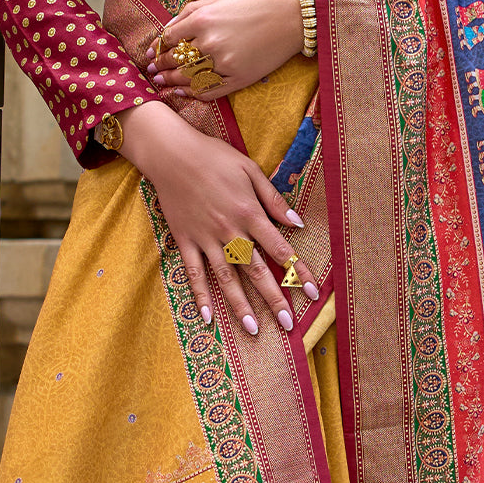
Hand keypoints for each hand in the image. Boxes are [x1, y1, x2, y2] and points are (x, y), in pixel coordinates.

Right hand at [118, 102, 318, 335]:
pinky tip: (208, 318)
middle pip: (256, 270)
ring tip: (253, 329)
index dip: (298, 271)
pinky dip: (200, 296)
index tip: (311, 293)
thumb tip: (298, 223)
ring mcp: (206, 239)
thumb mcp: (250, 170)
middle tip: (287, 324)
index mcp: (249, 212)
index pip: (280, 249)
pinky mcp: (186, 242)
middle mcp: (230, 231)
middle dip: (274, 298)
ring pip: (226, 278)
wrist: (172, 153)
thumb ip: (274, 200)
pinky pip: (194, 274)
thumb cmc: (214, 157)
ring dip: (240, 305)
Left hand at [146, 0, 304, 100]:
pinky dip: (194, 93)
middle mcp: (210, 43)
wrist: (291, 16)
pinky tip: (184, 91)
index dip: (157, 48)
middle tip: (152, 72)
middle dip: (160, 66)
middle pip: (175, 61)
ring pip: (189, 78)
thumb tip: (168, 30)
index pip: (169, 38)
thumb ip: (191, 13)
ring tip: (163, 82)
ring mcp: (223, 64)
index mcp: (203, 19)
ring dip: (173, 81)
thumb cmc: (256, 2)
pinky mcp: (237, 79)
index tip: (150, 54)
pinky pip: (209, 91)